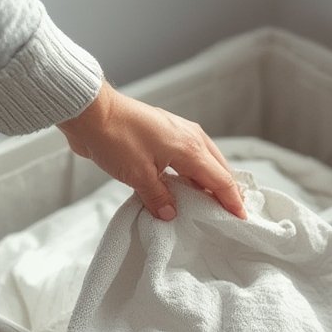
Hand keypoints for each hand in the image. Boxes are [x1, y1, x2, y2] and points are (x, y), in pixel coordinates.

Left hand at [58, 82, 245, 220]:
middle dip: (226, 190)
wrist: (90, 112)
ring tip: (211, 202)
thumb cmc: (114, 137)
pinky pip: (189, 157)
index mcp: (189, 148)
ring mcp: (178, 133)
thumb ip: (158, 197)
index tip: (241, 218)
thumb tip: (171, 214)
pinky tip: (186, 186)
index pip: (221, 180)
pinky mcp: (164, 134)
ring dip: (210, 181)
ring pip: (205, 161)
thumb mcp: (138, 176)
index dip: (232, 201)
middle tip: (230, 213)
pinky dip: (194, 172)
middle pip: (218, 168)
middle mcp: (190, 137)